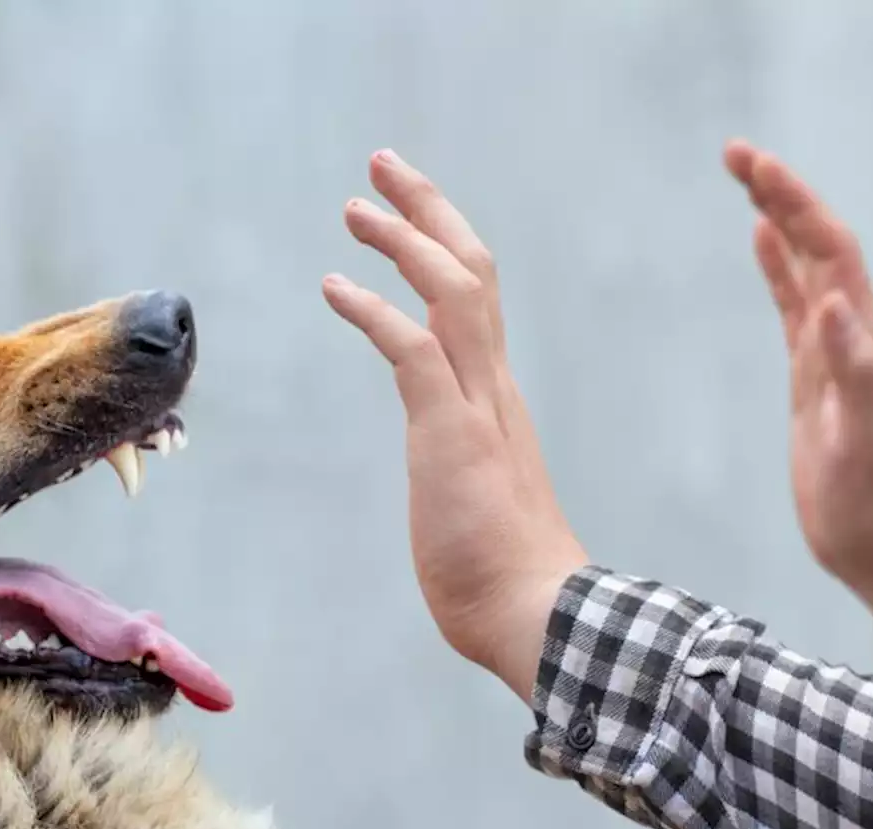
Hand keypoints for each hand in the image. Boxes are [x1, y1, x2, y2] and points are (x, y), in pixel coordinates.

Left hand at [322, 149, 586, 703]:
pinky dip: (373, 309)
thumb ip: (464, 468)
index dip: (442, 246)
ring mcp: (477, 406)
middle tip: (384, 167)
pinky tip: (334, 285)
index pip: (476, 300)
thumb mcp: (477, 500)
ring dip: (404, 238)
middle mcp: (493, 387)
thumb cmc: (505, 575)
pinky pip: (412, 349)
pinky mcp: (451, 433)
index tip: (407, 215)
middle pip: (471, 270)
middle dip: (428, 210)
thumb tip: (452, 479)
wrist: (538, 617)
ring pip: (452, 290)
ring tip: (356, 205)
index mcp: (497, 399)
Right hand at [725, 140, 872, 638]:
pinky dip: (778, 268)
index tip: (753, 166)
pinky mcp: (814, 380)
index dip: (795, 203)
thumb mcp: (865, 443)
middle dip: (781, 193)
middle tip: (734, 153)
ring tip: (746, 178)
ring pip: (807, 267)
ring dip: (779, 219)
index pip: (830, 251)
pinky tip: (762, 245)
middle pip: (818, 244)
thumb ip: (856, 372)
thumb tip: (832, 301)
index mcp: (862, 343)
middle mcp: (851, 337)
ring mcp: (832, 355)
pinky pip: (794, 307)